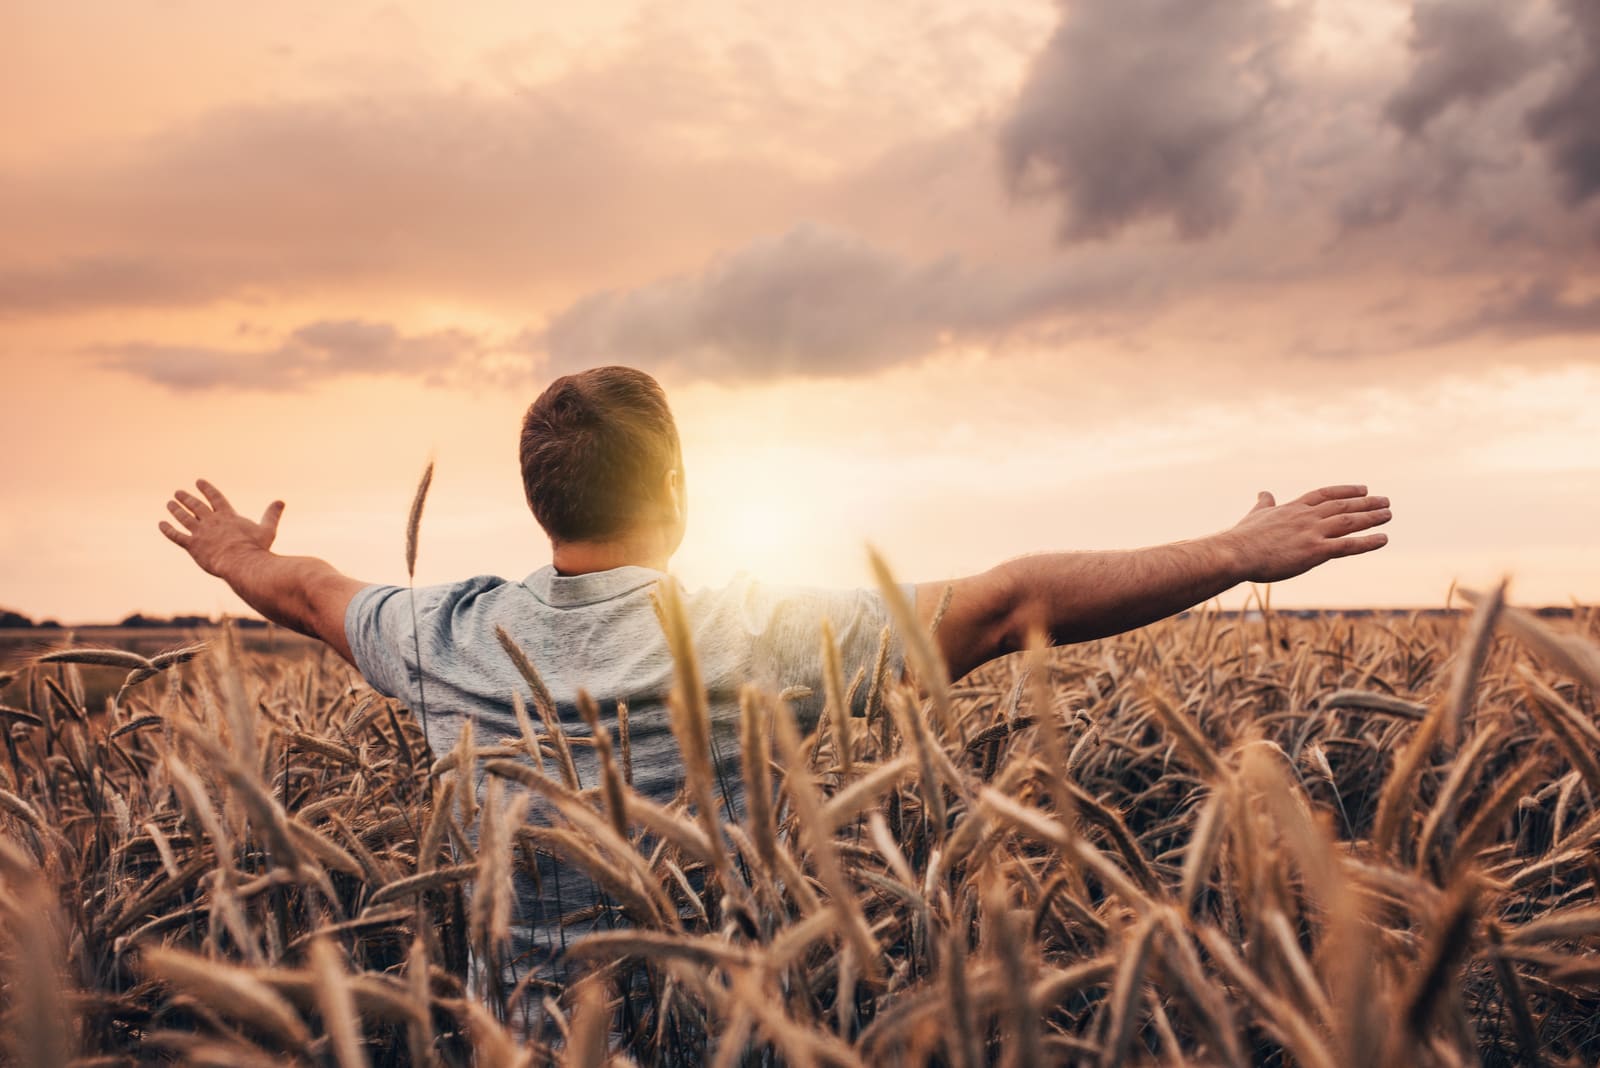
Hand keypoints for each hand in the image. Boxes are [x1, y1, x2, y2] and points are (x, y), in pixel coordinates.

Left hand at [159, 480, 285, 577]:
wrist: (242, 563)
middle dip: (186, 498)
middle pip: (196, 505)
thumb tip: (281, 501)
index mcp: (228, 516)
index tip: (198, 482)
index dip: (206, 489)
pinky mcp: (193, 546)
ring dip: (175, 510)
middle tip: (178, 492)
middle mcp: (211, 521)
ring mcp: (200, 533)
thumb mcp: (267, 529)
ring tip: (169, 504)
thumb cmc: (256, 548)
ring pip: (184, 518)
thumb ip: (271, 514)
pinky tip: (161, 524)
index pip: (215, 497)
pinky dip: (168, 530)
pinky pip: (176, 536)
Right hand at [1224, 484, 1390, 583]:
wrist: (1235, 553)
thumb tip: (1263, 492)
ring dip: (1371, 517)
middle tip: (1385, 501)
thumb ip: (1264, 504)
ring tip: (1388, 514)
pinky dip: (1368, 542)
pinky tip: (1383, 539)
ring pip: (1350, 521)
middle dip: (1366, 502)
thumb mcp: (1255, 515)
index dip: (1346, 491)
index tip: (1363, 488)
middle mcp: (1307, 517)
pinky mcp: (1315, 551)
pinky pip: (1348, 545)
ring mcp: (1312, 533)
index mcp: (1293, 508)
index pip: (1325, 494)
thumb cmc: (1242, 538)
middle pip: (1343, 505)